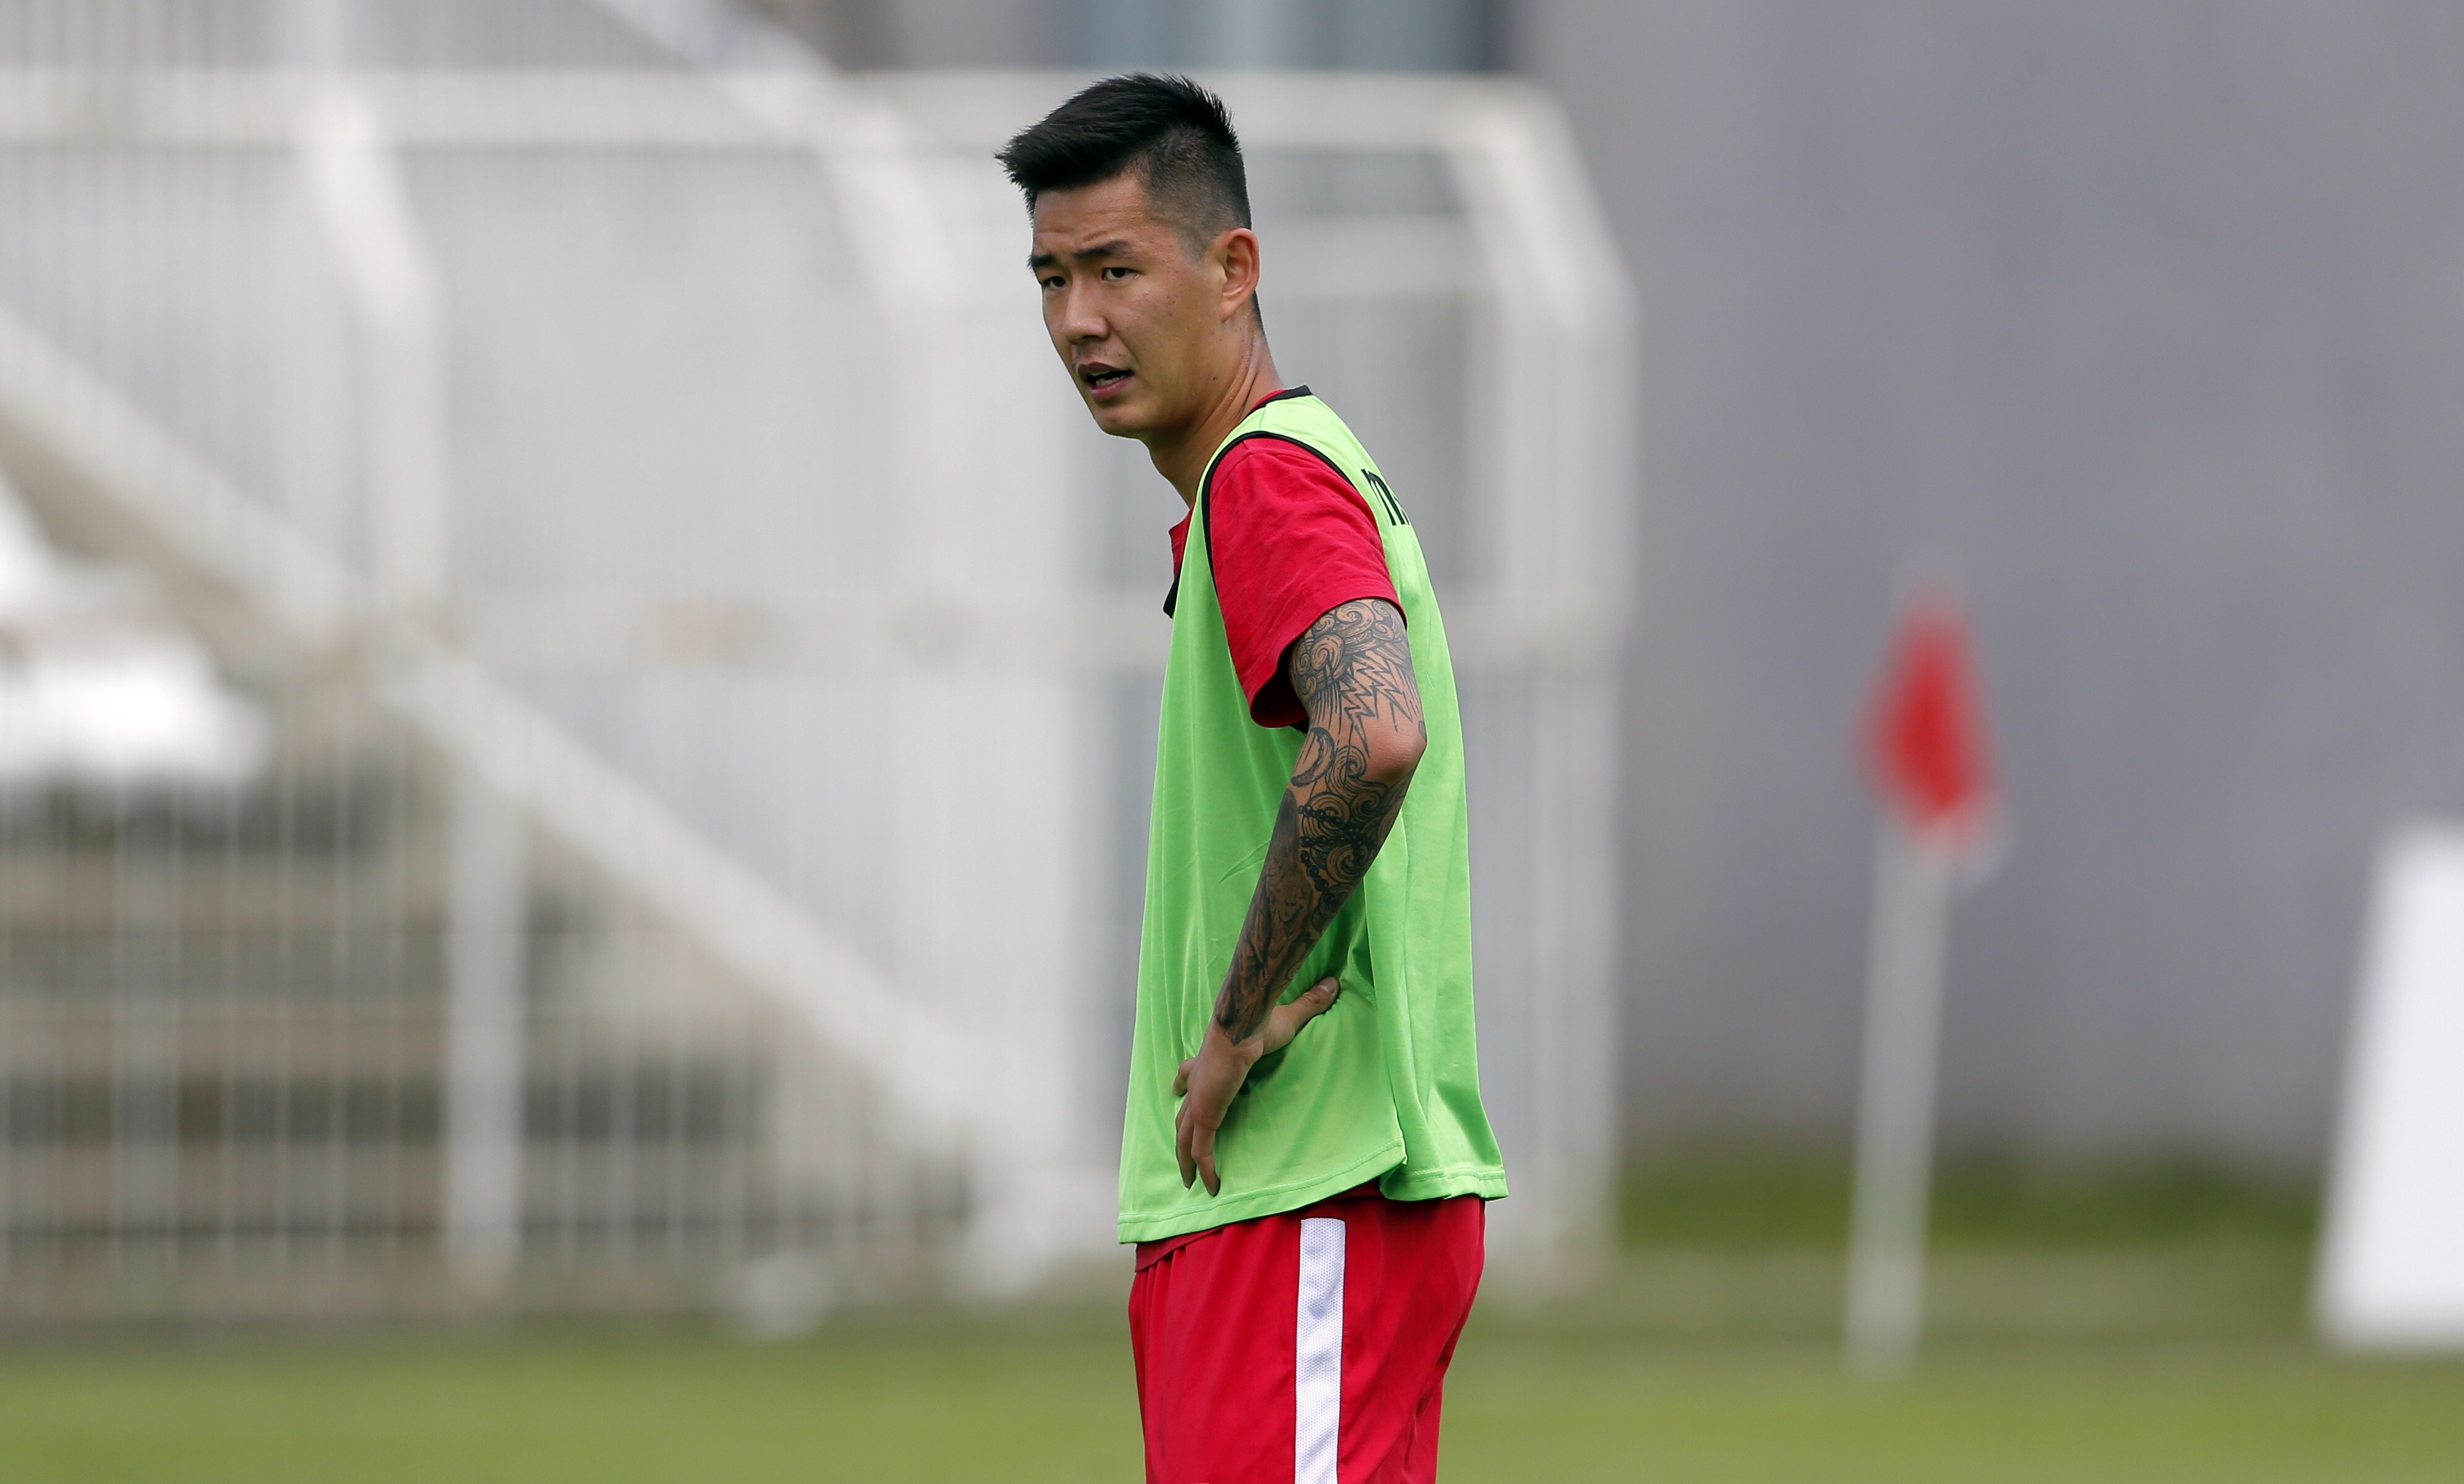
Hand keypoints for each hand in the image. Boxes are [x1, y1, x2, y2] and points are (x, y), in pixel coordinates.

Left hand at [1173, 977, 1341, 1195]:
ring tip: (1190, 1182)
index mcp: (1211, 1059)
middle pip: (1184, 1110)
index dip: (1184, 1080)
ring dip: (1186, 1159)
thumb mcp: (1287, 1016)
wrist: (1242, 1028)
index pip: (1191, 1072)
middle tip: (1181, 1148)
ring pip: (1185, 1136)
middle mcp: (1200, 1081)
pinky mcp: (1206, 1115)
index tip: (1177, 1088)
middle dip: (1182, 1128)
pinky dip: (1204, 1169)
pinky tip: (1209, 1187)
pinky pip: (1201, 1150)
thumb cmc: (1259, 1022)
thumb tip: (1332, 983)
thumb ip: (1308, 1003)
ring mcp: (1200, 1100)